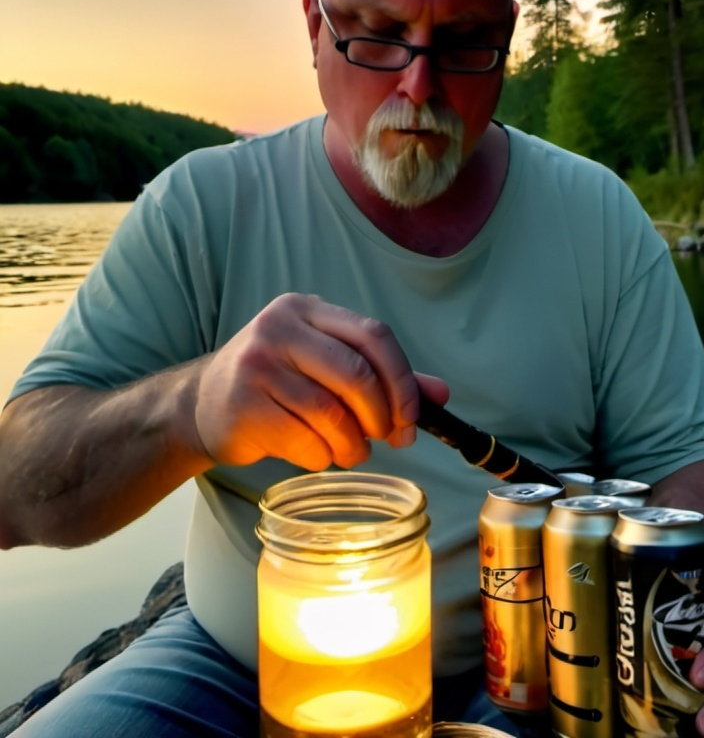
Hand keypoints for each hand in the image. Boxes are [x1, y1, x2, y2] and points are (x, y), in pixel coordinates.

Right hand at [192, 293, 448, 470]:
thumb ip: (383, 375)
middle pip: (356, 374)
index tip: (413, 415)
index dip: (402, 378)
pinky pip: (305, 441)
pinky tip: (315, 453)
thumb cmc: (277, 383)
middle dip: (382, 415)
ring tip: (351, 450)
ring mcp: (257, 365)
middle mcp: (279, 328)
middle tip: (388, 438)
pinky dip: (322, 457)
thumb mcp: (326, 366)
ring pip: (332, 414)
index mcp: (307, 309)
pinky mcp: (243, 406)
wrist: (201, 405)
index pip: (373, 334)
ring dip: (353, 444)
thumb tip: (440, 394)